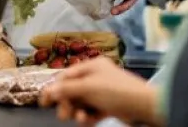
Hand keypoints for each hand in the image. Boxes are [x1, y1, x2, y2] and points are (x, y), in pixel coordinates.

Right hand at [40, 57, 158, 125]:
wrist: (144, 106)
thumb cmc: (117, 91)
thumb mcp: (88, 88)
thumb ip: (67, 89)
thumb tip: (48, 90)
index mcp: (92, 66)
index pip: (66, 75)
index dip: (54, 88)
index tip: (43, 102)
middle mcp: (96, 76)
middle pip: (72, 90)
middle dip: (67, 103)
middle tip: (64, 114)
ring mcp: (103, 91)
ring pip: (82, 102)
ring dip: (78, 111)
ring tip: (81, 118)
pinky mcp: (109, 105)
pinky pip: (92, 110)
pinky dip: (88, 116)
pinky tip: (88, 121)